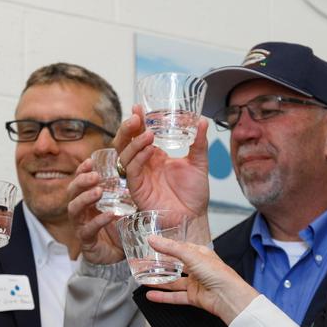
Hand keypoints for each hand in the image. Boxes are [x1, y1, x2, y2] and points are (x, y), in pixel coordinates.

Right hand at [67, 157, 125, 264]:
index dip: (82, 171)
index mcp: (87, 201)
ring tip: (99, 191)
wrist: (119, 254)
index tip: (90, 161)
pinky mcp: (87, 241)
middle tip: (95, 176)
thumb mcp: (123, 207)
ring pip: (75, 209)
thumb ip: (124, 192)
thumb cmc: (119, 228)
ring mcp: (81, 226)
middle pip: (72, 192)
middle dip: (81, 182)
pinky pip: (89, 230)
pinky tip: (110, 215)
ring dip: (86, 198)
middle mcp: (81, 211)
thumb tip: (137, 169)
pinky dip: (98, 221)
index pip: (80, 182)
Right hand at [115, 106, 212, 244]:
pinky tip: (149, 151)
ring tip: (148, 134)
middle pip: (125, 142)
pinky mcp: (137, 190)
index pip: (139, 135)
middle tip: (136, 117)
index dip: (137, 121)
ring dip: (134, 143)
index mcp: (154, 156)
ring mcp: (139, 177)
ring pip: (124, 155)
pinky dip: (138, 159)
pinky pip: (132, 171)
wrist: (194, 218)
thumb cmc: (194, 195)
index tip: (138, 107)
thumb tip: (202, 120)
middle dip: (127, 128)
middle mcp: (143, 165)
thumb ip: (199, 142)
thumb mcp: (199, 163)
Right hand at [143, 236, 259, 323]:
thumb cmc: (219, 274)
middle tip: (144, 264)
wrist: (228, 296)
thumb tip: (153, 239)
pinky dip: (163, 296)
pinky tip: (151, 295)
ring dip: (159, 281)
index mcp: (200, 254)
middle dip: (159, 265)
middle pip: (174, 265)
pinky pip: (175, 296)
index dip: (165, 247)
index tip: (150, 246)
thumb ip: (170, 248)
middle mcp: (198, 268)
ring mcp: (195, 283)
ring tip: (143, 279)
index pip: (179, 248)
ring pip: (173, 281)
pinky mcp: (193, 297)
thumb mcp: (191, 255)